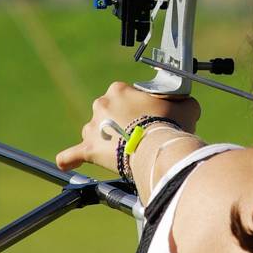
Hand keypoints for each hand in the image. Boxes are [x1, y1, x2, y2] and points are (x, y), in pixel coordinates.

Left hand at [55, 82, 200, 172]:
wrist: (158, 147)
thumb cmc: (170, 125)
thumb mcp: (185, 105)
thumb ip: (181, 102)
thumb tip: (186, 105)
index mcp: (119, 89)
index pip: (124, 96)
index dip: (136, 108)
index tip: (147, 119)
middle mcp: (102, 104)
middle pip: (108, 113)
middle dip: (120, 124)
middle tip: (138, 136)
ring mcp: (93, 127)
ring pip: (95, 132)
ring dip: (104, 140)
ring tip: (121, 152)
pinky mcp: (90, 149)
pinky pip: (73, 154)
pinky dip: (70, 158)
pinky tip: (66, 162)